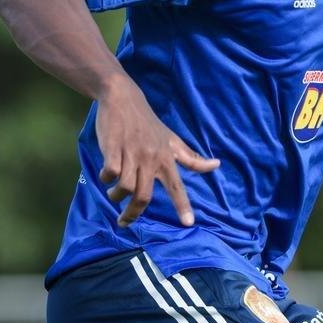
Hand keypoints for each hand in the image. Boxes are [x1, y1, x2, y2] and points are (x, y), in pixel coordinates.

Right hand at [96, 76, 219, 227]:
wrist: (124, 99)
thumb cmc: (149, 124)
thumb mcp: (172, 140)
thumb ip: (191, 158)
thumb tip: (216, 165)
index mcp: (167, 158)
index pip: (177, 186)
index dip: (183, 205)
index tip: (189, 223)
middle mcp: (152, 158)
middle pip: (144, 196)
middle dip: (132, 213)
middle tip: (124, 221)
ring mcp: (132, 153)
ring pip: (125, 187)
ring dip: (116, 196)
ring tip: (113, 193)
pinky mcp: (113, 148)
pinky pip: (110, 173)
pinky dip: (106, 178)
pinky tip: (106, 175)